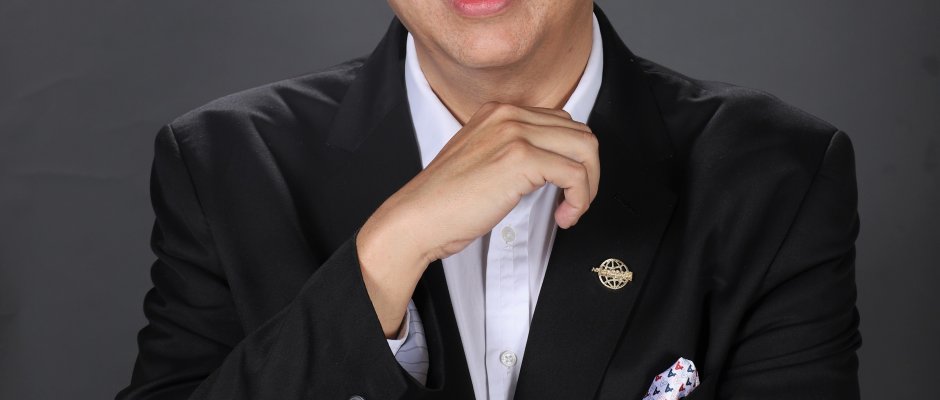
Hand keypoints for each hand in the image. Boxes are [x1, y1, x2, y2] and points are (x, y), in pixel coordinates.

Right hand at [357, 102, 599, 336]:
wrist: (417, 219)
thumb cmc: (444, 202)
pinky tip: (564, 216)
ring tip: (572, 209)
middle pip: (579, 132)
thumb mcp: (482, 161)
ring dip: (588, 185)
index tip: (564, 187)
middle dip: (588, 171)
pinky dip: (580, 199)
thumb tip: (552, 166)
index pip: (560, 122)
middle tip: (575, 201)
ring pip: (585, 149)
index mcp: (498, 111)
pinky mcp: (521, 159)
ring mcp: (515, 133)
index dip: (571, 157)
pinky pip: (576, 174)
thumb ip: (512, 152)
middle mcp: (508, 114)